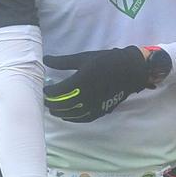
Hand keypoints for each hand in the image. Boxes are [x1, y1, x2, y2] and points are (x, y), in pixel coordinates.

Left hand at [43, 46, 157, 122]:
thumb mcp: (83, 58)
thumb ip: (62, 62)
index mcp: (81, 81)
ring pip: (70, 114)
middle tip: (47, 99)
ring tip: (54, 107)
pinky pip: (82, 118)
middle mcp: (86, 95)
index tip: (46, 89)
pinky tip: (67, 114)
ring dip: (59, 112)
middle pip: (62, 105)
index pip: (57, 91)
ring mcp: (94, 105)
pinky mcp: (100, 110)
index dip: (48, 92)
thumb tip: (45, 59)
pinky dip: (72, 118)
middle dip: (51, 103)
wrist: (130, 70)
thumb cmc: (106, 61)